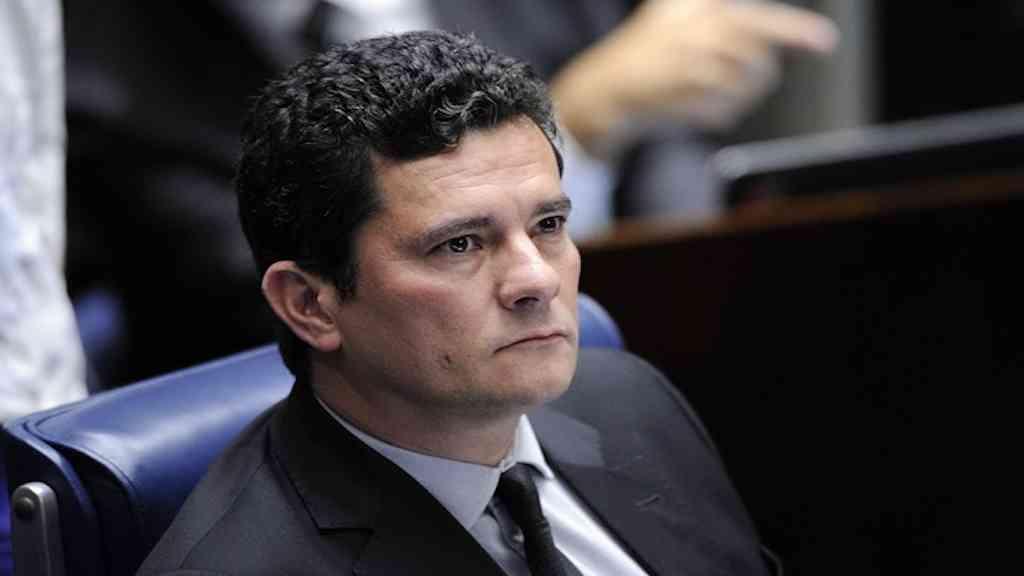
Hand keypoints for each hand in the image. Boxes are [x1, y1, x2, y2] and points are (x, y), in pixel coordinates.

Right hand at [551, 0, 837, 154]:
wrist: (605, 85)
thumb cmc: (647, 46)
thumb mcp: (674, 7)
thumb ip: (710, 3)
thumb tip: (767, 27)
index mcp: (700, 8)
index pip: (759, 19)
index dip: (796, 29)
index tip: (827, 42)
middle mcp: (696, 30)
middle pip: (757, 59)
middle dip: (759, 74)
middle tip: (749, 78)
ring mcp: (686, 62)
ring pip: (742, 85)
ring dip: (740, 95)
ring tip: (719, 94)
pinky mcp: (678, 92)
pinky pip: (721, 109)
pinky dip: (719, 113)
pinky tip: (702, 108)